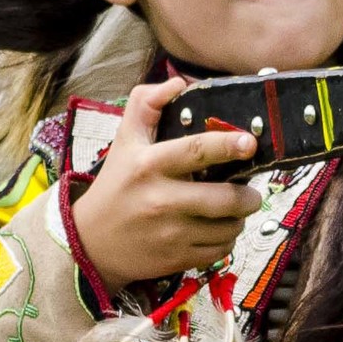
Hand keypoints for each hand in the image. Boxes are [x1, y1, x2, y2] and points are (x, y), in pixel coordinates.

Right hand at [68, 78, 261, 290]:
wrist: (91, 242)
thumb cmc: (116, 185)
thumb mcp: (124, 141)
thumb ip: (145, 104)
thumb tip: (178, 83)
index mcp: (149, 165)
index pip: (196, 151)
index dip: (228, 145)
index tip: (250, 144)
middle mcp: (161, 200)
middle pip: (224, 198)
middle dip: (248, 196)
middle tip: (251, 192)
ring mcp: (170, 233)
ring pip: (227, 227)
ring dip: (238, 219)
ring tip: (232, 211)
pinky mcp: (176, 258)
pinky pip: (219, 250)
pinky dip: (226, 240)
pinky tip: (217, 230)